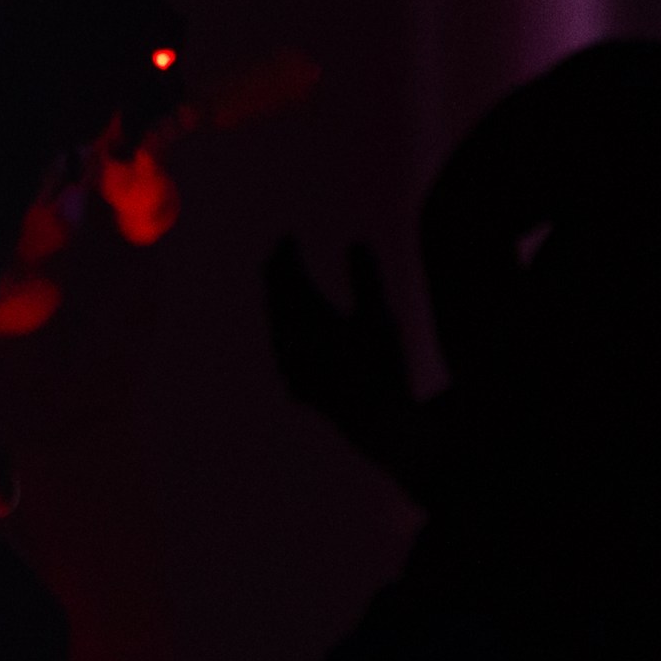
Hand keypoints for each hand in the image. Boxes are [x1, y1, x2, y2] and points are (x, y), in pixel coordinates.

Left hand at [261, 236, 419, 481]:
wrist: (378, 422)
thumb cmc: (384, 366)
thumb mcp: (381, 318)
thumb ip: (366, 279)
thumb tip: (357, 242)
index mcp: (310, 320)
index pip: (289, 280)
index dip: (287, 257)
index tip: (286, 238)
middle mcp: (292, 344)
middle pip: (276, 301)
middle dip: (276, 276)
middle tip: (275, 256)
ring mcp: (291, 368)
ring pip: (276, 327)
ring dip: (276, 303)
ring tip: (277, 287)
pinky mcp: (297, 387)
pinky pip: (283, 352)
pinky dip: (284, 332)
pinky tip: (288, 335)